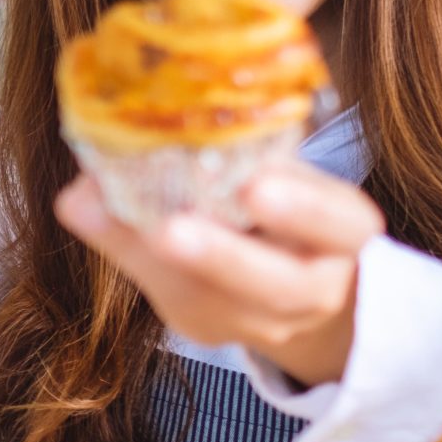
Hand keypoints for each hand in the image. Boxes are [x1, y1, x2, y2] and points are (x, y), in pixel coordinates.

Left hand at [52, 161, 383, 387]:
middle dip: (220, 258)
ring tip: (123, 228)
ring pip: (212, 304)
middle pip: (276, 285)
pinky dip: (135, 262)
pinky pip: (174, 302)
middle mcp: (314, 285)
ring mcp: (261, 320)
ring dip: (159, 265)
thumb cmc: (292, 208)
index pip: (340, 222)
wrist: (303, 289)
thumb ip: (242, 148)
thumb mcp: (290, 177)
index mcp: (345, 231)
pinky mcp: (212, 329)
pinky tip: (97, 221)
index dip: (304, 208)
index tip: (256, 185)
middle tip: (170, 231)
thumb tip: (153, 113)